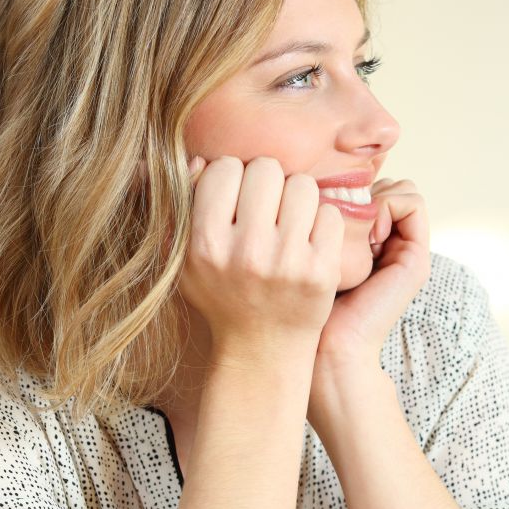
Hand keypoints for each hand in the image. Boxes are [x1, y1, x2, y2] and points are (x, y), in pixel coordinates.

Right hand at [179, 155, 344, 361]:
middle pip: (266, 168)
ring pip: (303, 185)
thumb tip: (196, 159)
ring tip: (289, 222)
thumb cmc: (222, 294)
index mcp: (206, 244)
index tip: (235, 200)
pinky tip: (309, 242)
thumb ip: (178, 209)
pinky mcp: (323, 271)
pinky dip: (322, 222)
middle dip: (267, 182)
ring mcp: (287, 262)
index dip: (231, 177)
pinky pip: (330, 213)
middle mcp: (247, 253)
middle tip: (266, 207)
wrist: (262, 349)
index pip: (223, 168)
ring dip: (298, 198)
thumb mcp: (181, 260)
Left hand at [314, 176, 430, 371]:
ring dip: (376, 196)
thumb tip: (317, 175)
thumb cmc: (303, 299)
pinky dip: (389, 205)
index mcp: (369, 240)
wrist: (326, 345)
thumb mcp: (305, 246)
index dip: (351, 187)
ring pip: (403, 187)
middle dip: (365, 189)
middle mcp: (392, 242)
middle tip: (341, 218)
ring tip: (356, 228)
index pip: (371, 185)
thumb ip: (317, 214)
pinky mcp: (417, 258)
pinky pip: (412, 201)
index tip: (327, 212)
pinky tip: (369, 235)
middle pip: (389, 183)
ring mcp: (407, 249)